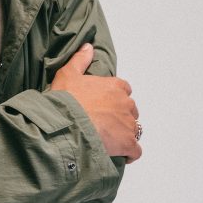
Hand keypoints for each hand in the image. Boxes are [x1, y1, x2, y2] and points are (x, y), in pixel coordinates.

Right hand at [49, 43, 141, 162]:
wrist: (66, 124)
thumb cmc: (66, 100)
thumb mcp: (68, 74)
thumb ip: (80, 60)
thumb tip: (88, 47)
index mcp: (115, 86)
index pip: (124, 90)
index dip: (115, 98)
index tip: (104, 106)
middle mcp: (126, 103)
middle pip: (130, 110)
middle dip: (120, 117)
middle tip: (103, 124)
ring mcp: (129, 124)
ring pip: (134, 130)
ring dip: (124, 135)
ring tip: (109, 141)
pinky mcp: (128, 143)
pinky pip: (136, 150)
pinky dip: (130, 153)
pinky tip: (121, 155)